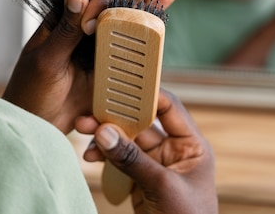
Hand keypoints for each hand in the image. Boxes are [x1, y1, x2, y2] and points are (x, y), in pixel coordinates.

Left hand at [2, 0, 192, 133]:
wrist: (38, 124)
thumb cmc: (31, 91)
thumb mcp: (46, 61)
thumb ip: (65, 29)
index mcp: (68, 16)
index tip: (91, 26)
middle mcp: (90, 23)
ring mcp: (105, 40)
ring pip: (136, 8)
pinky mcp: (117, 60)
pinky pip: (139, 37)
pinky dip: (156, 14)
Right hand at [75, 90, 217, 213]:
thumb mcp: (161, 187)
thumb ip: (132, 159)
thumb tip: (104, 132)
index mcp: (191, 145)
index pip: (169, 108)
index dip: (146, 95)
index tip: (120, 87)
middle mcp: (174, 150)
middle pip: (142, 123)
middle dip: (115, 118)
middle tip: (90, 114)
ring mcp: (156, 165)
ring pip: (127, 141)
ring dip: (105, 137)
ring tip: (83, 133)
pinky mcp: (141, 179)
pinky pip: (120, 160)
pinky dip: (105, 156)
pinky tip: (91, 156)